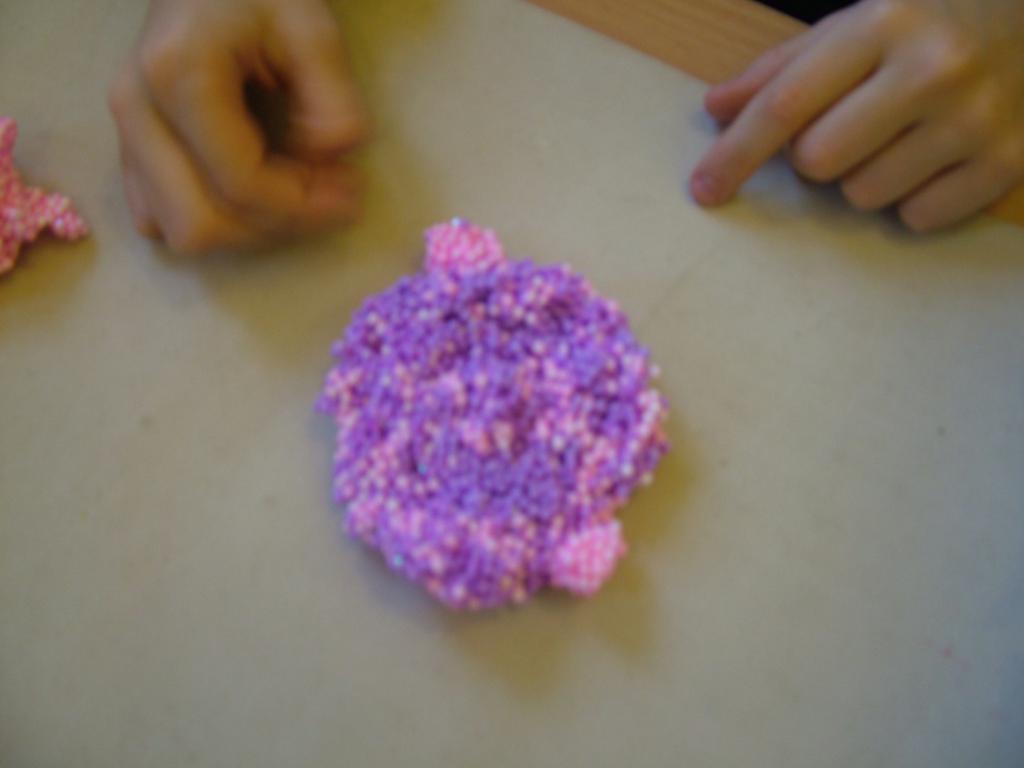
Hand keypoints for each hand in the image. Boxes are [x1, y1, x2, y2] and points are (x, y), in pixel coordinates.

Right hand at [109, 0, 369, 252]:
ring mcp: (124, 132)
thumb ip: (334, 99)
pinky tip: (256, 194)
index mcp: (177, 74)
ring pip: (179, 231)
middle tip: (328, 198)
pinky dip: (213, 221)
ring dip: (247, 230)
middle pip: (200, 223)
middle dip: (274, 225)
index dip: (302, 205)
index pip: (240, 181)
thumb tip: (331, 160)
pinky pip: (160, 219)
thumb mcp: (312, 29)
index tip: (350, 194)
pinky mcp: (129, 150)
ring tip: (296, 194)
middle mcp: (137, 109)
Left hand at [690, 0, 1023, 230]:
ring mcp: (976, 119)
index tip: (704, 189)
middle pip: (818, 161)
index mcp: (883, 25)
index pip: (787, 103)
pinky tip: (933, 158)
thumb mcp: (852, 27)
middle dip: (814, 157)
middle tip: (847, 128)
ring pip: (864, 196)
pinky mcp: (1006, 164)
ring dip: (863, 177)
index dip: (737, 153)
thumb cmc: (924, 27)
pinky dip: (912, 199)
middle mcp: (934, 69)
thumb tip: (716, 108)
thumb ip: (781, 69)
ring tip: (897, 137)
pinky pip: (916, 218)